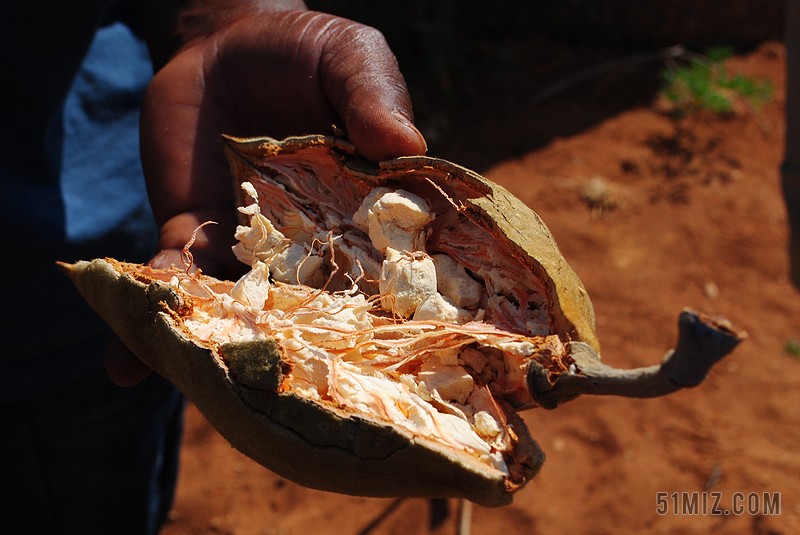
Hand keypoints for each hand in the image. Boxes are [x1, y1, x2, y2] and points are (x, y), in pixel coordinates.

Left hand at [106, 7, 426, 385]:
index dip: (394, 317)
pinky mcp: (195, 233)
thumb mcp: (352, 57)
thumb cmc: (306, 51)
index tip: (401, 370)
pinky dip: (155, 310)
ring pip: (244, 309)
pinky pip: (175, 277)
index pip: (388, 270)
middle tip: (308, 419)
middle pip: (316, 311)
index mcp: (366, 213)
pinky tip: (126, 363)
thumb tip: (404, 144)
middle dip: (310, 360)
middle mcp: (314, 245)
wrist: (224, 44)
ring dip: (225, 352)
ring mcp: (252, 246)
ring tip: (212, 403)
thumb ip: (373, 95)